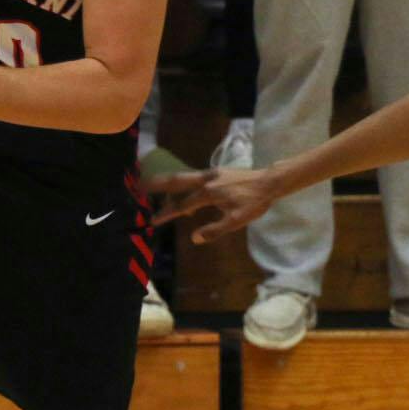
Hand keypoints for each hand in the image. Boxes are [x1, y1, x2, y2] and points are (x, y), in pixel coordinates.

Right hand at [151, 167, 279, 243]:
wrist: (270, 181)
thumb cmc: (254, 203)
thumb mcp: (236, 220)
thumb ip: (215, 230)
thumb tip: (194, 237)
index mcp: (208, 193)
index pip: (182, 205)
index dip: (167, 213)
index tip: (152, 220)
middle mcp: (206, 179)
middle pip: (176, 181)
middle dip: (157, 184)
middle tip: (139, 185)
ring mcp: (212, 173)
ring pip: (185, 178)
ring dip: (170, 184)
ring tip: (156, 189)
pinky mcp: (218, 172)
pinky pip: (195, 179)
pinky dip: (185, 185)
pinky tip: (189, 196)